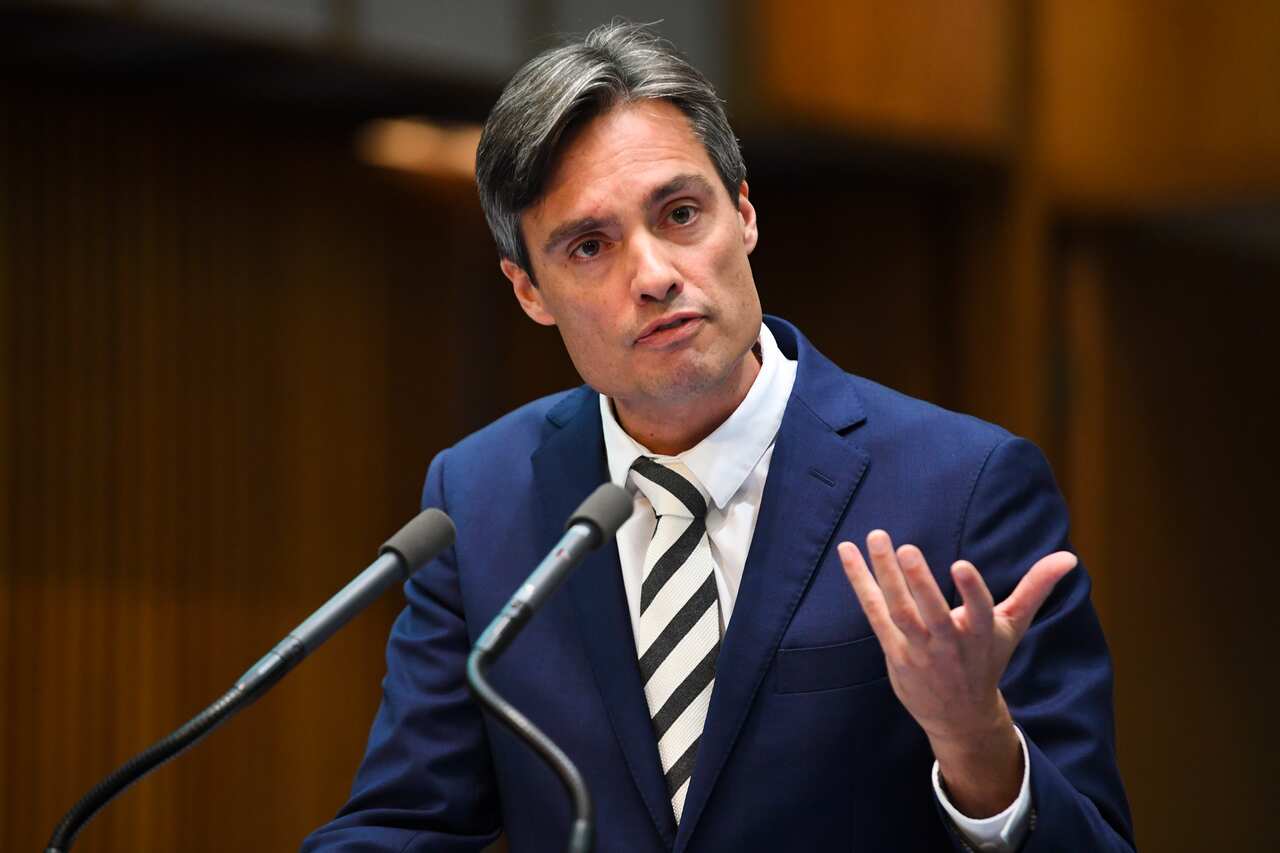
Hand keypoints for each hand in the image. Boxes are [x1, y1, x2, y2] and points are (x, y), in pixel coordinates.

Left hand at [837, 530, 1076, 815]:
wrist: (959, 716)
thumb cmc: (987, 660)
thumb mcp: (1013, 627)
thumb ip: (1035, 588)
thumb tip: (1069, 557)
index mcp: (982, 635)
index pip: (979, 612)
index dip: (971, 591)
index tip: (962, 565)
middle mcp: (949, 643)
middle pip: (931, 613)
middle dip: (918, 582)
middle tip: (905, 548)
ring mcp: (918, 648)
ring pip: (899, 610)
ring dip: (884, 574)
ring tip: (876, 536)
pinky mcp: (893, 649)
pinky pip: (874, 612)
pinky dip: (860, 582)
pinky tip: (847, 553)